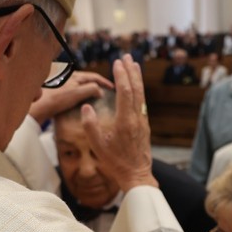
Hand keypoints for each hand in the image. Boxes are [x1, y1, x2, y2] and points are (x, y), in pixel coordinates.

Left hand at [28, 71, 113, 123]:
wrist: (36, 107)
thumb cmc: (56, 100)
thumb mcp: (77, 93)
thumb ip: (91, 89)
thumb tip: (101, 91)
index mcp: (75, 76)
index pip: (95, 76)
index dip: (105, 82)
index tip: (114, 88)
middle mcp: (68, 78)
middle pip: (87, 80)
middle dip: (97, 85)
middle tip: (105, 93)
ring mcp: (62, 85)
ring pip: (79, 86)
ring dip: (88, 91)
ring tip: (94, 100)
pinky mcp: (56, 93)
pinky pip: (72, 93)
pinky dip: (79, 97)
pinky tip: (79, 105)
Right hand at [82, 54, 157, 191]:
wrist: (137, 175)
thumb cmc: (116, 163)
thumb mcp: (98, 146)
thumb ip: (90, 126)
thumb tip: (86, 107)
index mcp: (126, 121)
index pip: (125, 92)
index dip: (121, 76)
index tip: (117, 62)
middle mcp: (137, 119)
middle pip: (136, 89)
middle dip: (131, 71)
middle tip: (127, 56)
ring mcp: (143, 122)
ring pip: (141, 95)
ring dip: (137, 79)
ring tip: (134, 65)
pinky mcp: (145, 126)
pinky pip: (142, 103)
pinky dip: (139, 90)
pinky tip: (136, 87)